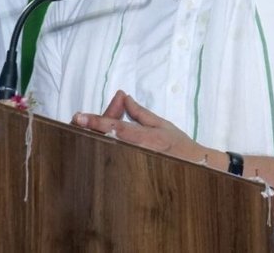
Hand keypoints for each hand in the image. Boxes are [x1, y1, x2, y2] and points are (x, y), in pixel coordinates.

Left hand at [72, 90, 220, 165]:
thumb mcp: (161, 124)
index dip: (96, 122)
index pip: (116, 128)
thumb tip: (124, 98)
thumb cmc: (179, 145)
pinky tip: (95, 143)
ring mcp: (134, 165)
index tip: (79, 117)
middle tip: (78, 120)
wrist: (195, 168)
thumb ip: (139, 113)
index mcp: (145, 139)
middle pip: (106, 141)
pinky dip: (103, 151)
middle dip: (90, 130)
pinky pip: (114, 162)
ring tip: (84, 128)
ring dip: (95, 139)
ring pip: (107, 152)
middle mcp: (137, 154)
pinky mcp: (131, 175)